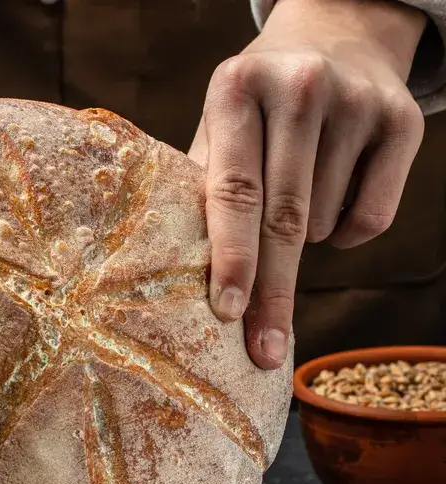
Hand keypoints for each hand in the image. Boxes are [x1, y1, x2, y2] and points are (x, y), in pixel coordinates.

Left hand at [189, 0, 426, 368]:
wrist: (334, 37)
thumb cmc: (255, 107)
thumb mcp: (218, 127)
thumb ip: (200, 189)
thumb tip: (176, 278)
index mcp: (236, 90)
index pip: (233, 192)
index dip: (231, 258)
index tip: (226, 313)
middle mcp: (299, 89)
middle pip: (283, 220)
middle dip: (271, 293)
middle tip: (263, 350)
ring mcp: (356, 101)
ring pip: (323, 223)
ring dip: (301, 242)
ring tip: (289, 203)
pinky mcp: (403, 119)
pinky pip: (370, 219)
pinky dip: (345, 236)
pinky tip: (331, 204)